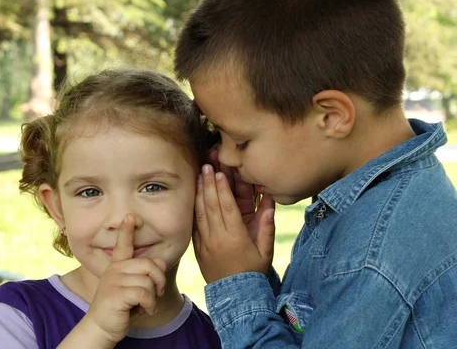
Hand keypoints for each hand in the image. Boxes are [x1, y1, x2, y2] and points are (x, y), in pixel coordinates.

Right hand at [84, 214, 166, 344]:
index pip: (123, 244)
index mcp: (118, 266)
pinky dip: (149, 305)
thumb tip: (160, 264)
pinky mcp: (116, 294)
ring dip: (153, 298)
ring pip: (149, 282)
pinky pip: (145, 294)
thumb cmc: (121, 307)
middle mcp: (114, 269)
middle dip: (159, 282)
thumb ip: (146, 275)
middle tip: (157, 294)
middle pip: (149, 265)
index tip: (130, 216)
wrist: (102, 327)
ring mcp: (114, 280)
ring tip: (145, 305)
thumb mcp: (135, 288)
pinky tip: (143, 311)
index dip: (127, 230)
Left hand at [193, 164, 275, 283]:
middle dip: (208, 184)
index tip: (219, 173)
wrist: (236, 297)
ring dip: (199, 193)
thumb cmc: (254, 273)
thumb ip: (267, 227)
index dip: (222, 188)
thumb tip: (270, 203)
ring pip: (200, 214)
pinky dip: (193, 210)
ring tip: (198, 177)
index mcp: (235, 238)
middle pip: (211, 206)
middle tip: (205, 166)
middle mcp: (217, 239)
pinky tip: (194, 197)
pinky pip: (194, 226)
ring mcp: (205, 244)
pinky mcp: (198, 249)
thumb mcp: (265, 251)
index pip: (226, 207)